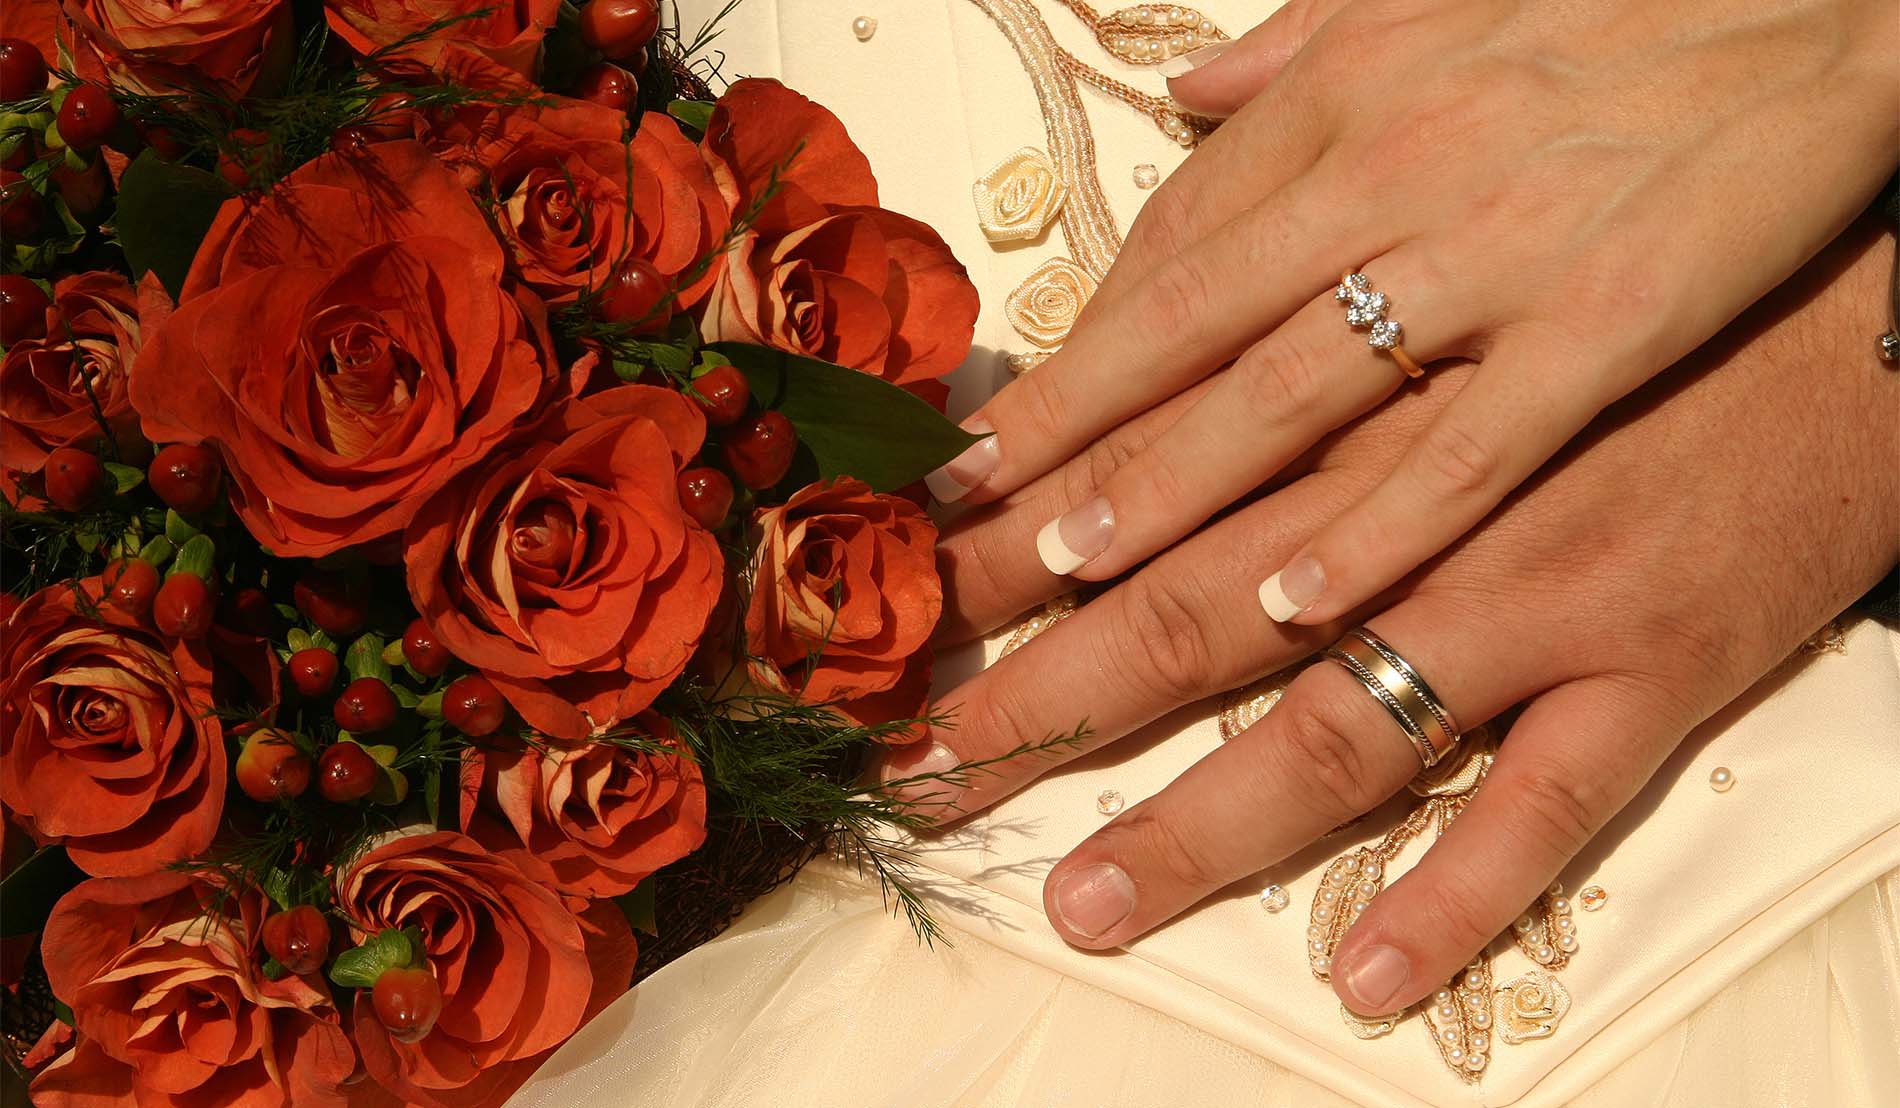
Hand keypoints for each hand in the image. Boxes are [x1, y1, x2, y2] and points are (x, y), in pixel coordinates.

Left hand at [888, 221, 1896, 1016]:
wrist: (1857, 302)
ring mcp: (1535, 590)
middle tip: (930, 775)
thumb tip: (1154, 348)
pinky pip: (1551, 803)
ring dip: (1201, 824)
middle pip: (1193, 613)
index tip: (906, 622)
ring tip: (1088, 902)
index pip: (1144, 489)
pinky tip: (1367, 976)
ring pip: (1340, 724)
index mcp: (1361, 400)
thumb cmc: (1628, 293)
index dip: (1012, 562)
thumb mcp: (1452, 280)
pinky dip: (1459, 891)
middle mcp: (1420, 503)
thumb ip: (1301, 330)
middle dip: (1046, 702)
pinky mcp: (1656, 664)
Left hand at [925, 0, 1896, 628]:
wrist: (1835, 11)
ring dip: (1171, 492)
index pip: (1167, 266)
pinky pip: (1473, 447)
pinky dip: (1376, 529)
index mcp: (1348, 110)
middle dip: (1063, 452)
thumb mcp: (1442, 7)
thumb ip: (1306, 57)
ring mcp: (1497, 255)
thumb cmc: (1630, 21)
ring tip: (1066, 580)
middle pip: (1188, 344)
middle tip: (958, 545)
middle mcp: (1394, 180)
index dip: (1064, 372)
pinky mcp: (1610, 324)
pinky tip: (1288, 608)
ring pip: (1296, 399)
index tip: (977, 454)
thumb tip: (1191, 97)